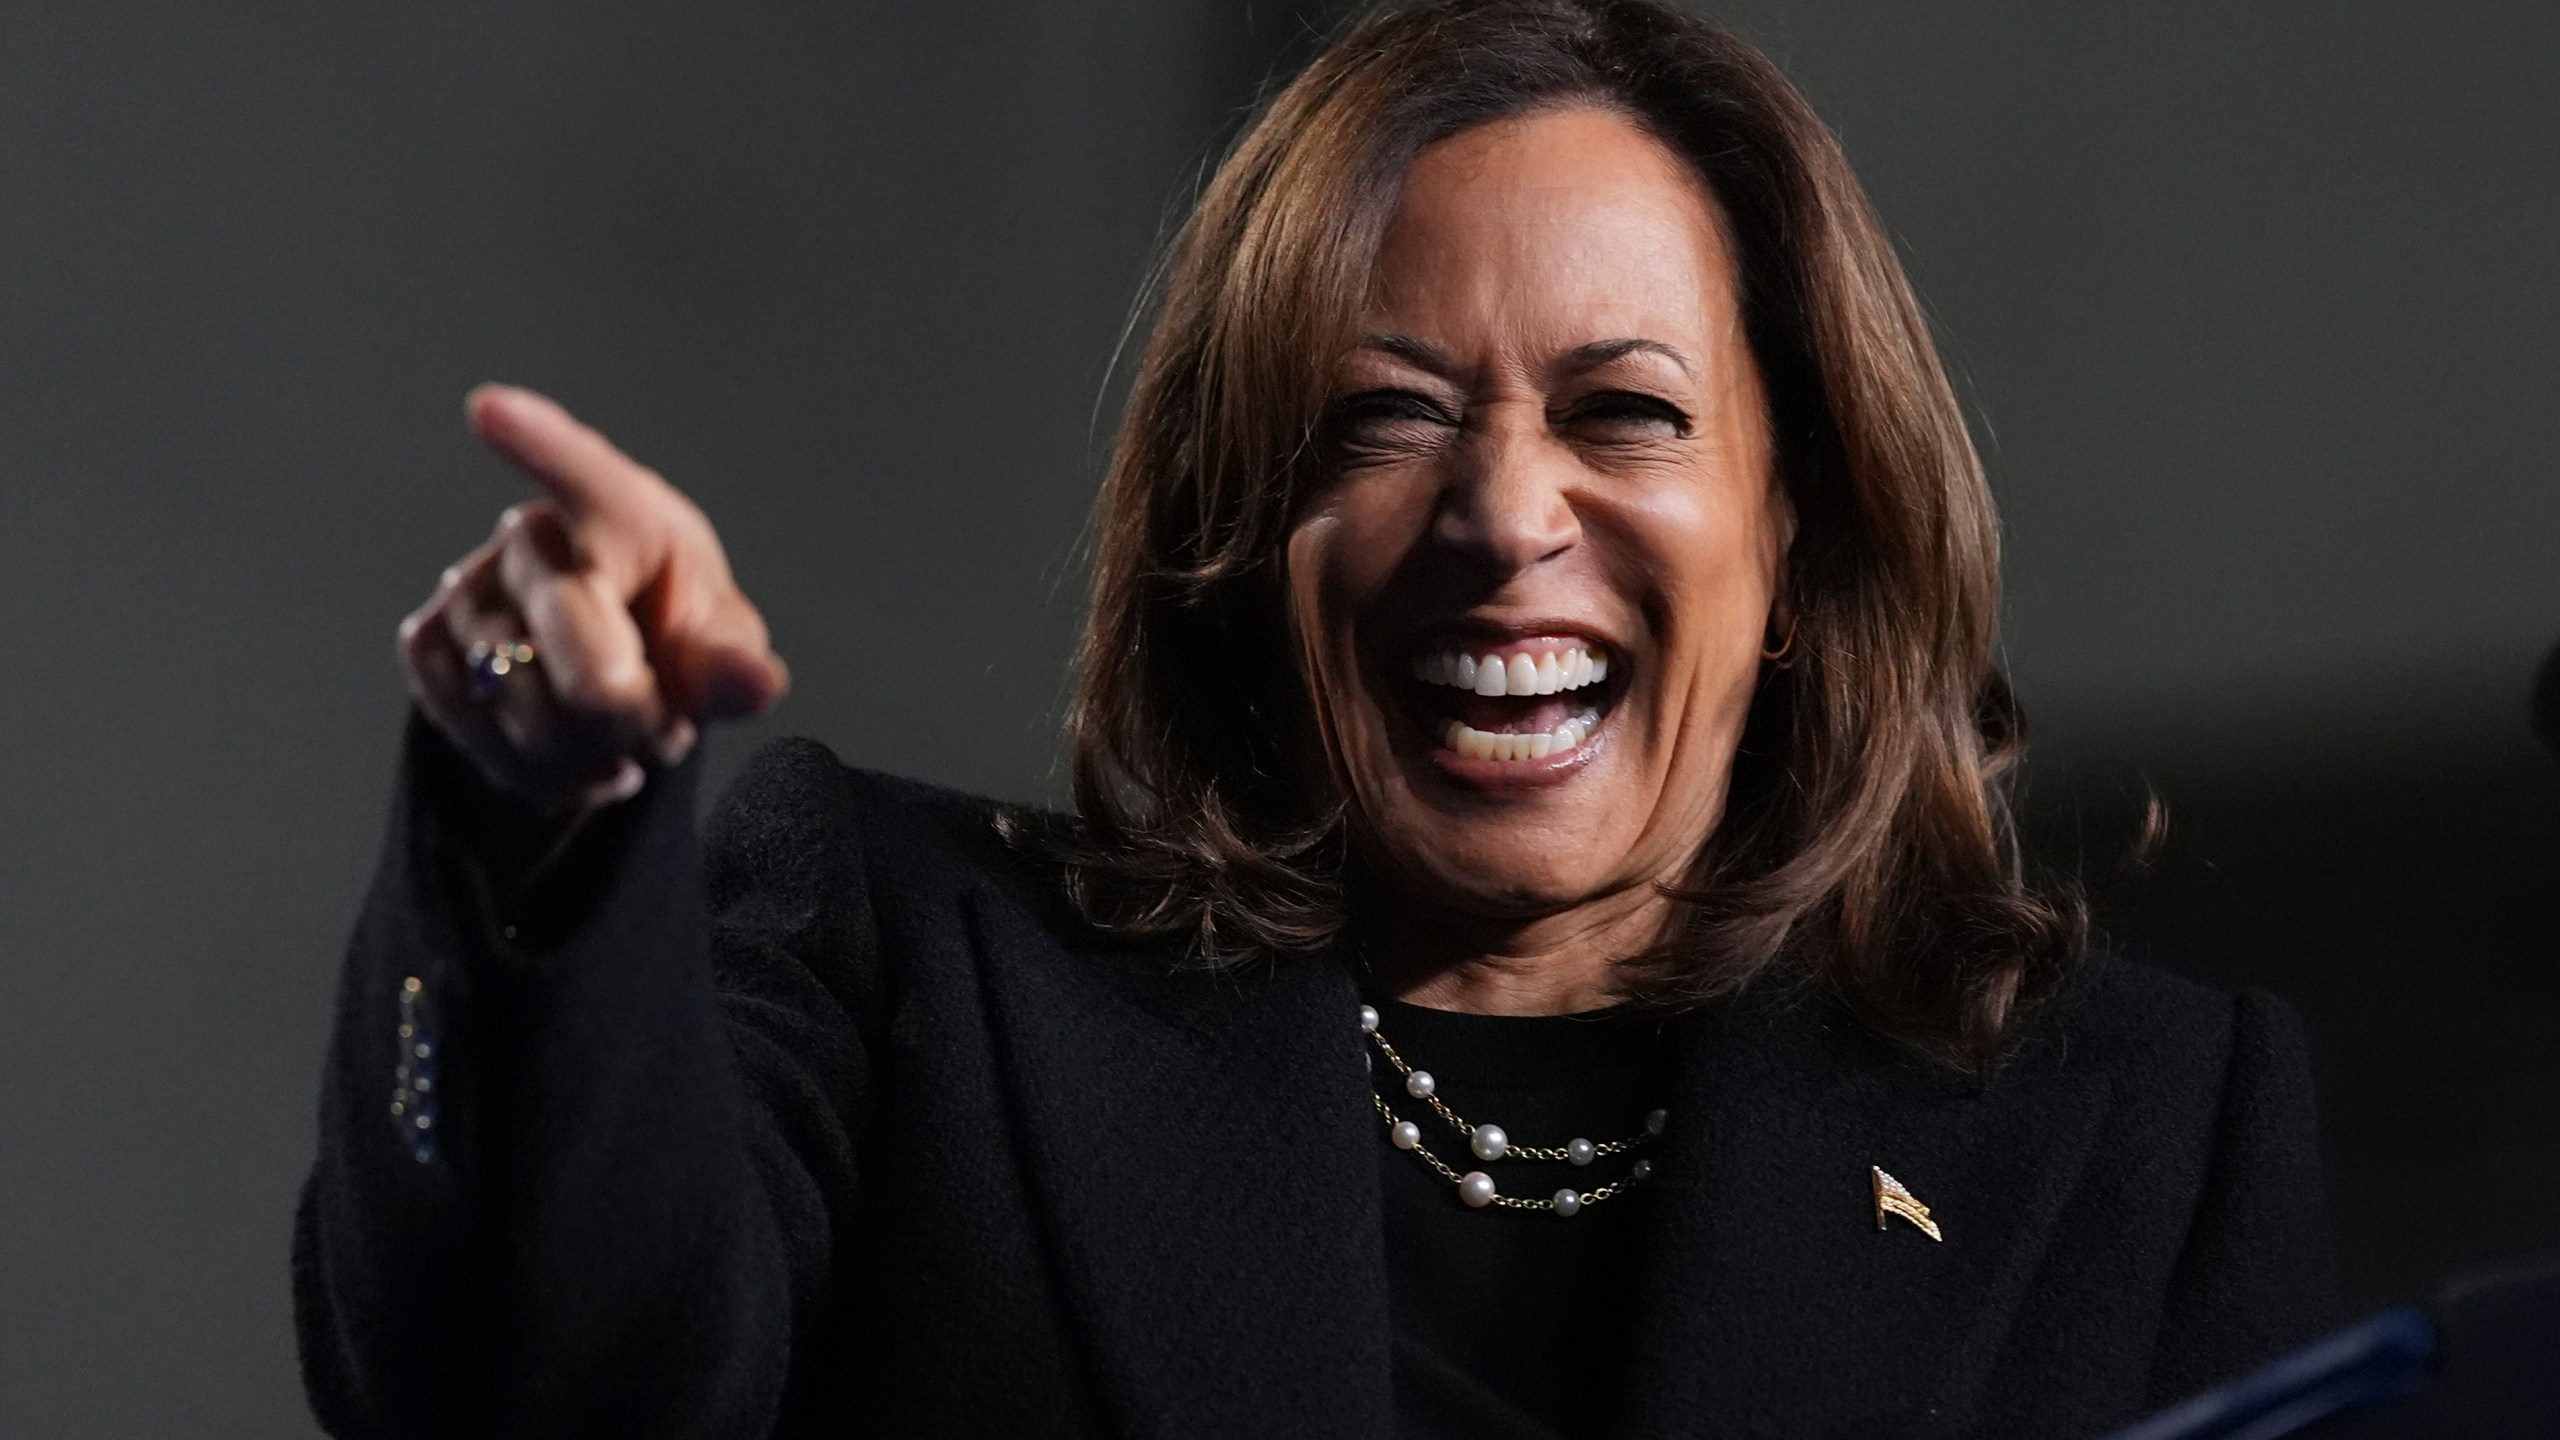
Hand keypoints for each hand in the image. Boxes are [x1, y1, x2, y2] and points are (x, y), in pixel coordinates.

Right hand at [398, 385, 788, 812]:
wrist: (602, 669)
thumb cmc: (670, 627)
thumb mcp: (719, 640)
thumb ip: (731, 659)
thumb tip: (757, 681)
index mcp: (622, 511)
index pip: (581, 474)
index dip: (539, 444)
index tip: (492, 410)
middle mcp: (532, 537)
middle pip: (582, 651)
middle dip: (633, 714)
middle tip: (659, 721)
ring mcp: (467, 589)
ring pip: (534, 717)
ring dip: (592, 751)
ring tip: (616, 727)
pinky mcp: (425, 646)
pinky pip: (488, 743)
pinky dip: (543, 772)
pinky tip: (571, 748)